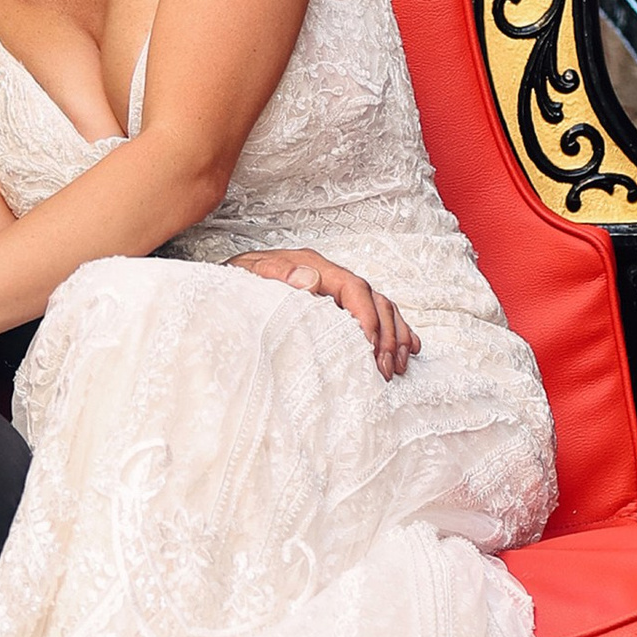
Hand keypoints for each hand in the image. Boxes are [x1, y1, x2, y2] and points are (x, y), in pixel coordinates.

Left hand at [234, 246, 417, 377]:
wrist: (227, 287)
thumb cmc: (237, 282)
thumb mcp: (249, 274)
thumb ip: (276, 273)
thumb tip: (309, 278)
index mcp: (313, 267)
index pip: (353, 287)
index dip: (366, 317)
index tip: (370, 347)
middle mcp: (331, 276)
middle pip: (374, 300)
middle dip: (386, 335)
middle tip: (386, 369)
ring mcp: (337, 290)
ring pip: (382, 308)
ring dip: (395, 337)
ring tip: (399, 367)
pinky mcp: (338, 306)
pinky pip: (377, 315)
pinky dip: (397, 332)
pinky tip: (409, 350)